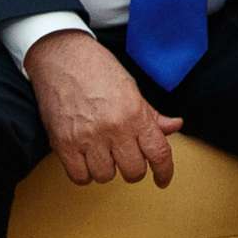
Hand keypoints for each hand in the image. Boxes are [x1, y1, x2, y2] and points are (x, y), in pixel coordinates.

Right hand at [24, 29, 182, 186]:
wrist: (62, 57)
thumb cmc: (97, 69)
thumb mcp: (131, 88)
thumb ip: (152, 114)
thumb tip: (175, 126)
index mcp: (135, 113)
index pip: (159, 153)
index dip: (164, 171)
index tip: (162, 179)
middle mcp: (114, 128)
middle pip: (133, 171)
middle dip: (132, 167)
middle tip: (125, 156)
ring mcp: (88, 137)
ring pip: (106, 176)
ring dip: (106, 168)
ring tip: (101, 151)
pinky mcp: (64, 144)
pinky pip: (80, 177)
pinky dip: (84, 172)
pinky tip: (85, 158)